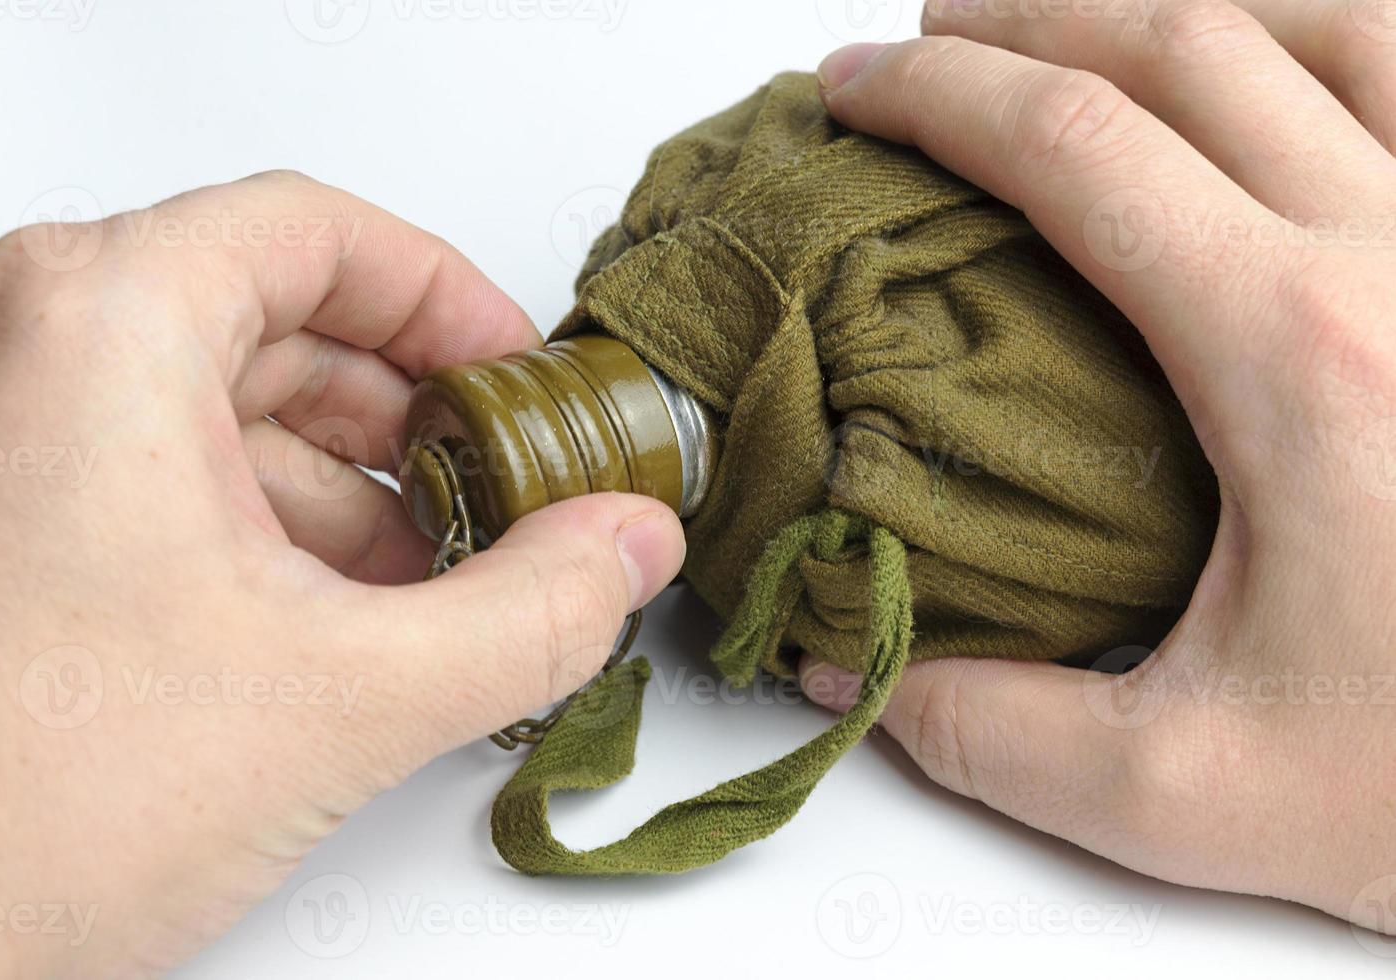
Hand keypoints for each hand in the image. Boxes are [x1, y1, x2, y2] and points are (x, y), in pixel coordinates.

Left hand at [0, 171, 684, 976]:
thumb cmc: (3, 813)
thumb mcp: (340, 700)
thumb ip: (528, 612)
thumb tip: (624, 546)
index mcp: (96, 324)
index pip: (315, 232)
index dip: (445, 297)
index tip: (515, 374)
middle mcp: (15, 347)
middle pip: (269, 317)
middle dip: (406, 414)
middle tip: (499, 486)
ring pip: (210, 403)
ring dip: (339, 485)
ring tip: (427, 581)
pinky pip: (147, 471)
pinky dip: (254, 524)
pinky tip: (323, 619)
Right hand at [804, 0, 1395, 934]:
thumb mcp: (1192, 793)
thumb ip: (991, 733)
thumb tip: (849, 667)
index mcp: (1301, 357)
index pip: (1078, 151)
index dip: (941, 95)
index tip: (860, 85)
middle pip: (1187, 47)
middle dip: (1028, 23)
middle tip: (935, 38)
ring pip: (1334, 25)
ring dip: (1181, 9)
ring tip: (1084, 32)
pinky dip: (1335, 41)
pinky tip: (1285, 70)